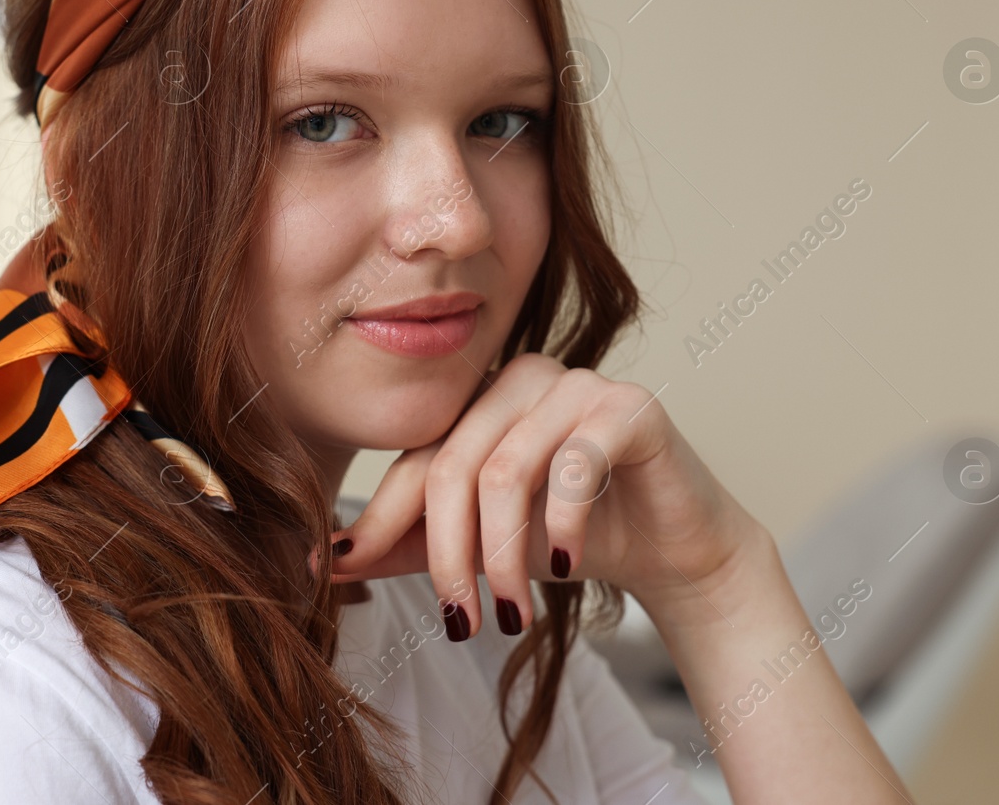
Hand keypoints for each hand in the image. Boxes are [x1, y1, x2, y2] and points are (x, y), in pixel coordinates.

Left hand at [325, 352, 767, 638]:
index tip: (338, 576)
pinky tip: (565, 566)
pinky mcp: (630, 407)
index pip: (416, 461)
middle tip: (458, 621)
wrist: (672, 546)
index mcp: (478, 401)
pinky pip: (575, 465)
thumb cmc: (574, 535)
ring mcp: (577, 384)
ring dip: (502, 554)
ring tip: (511, 611)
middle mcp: (520, 378)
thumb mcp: (481, 543)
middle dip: (448, 555)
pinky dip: (562, 523)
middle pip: (453, 467)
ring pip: (507, 470)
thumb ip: (412, 544)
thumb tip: (326, 562)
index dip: (381, 521)